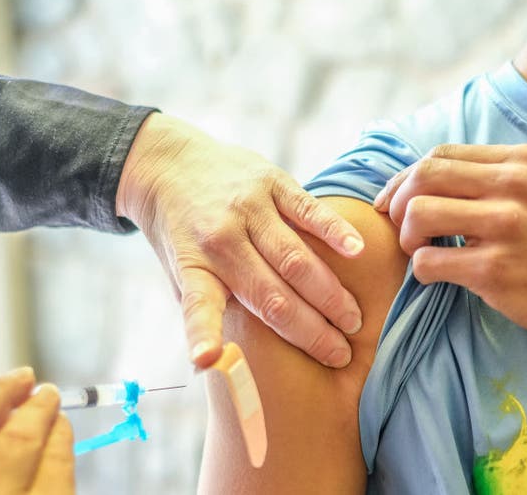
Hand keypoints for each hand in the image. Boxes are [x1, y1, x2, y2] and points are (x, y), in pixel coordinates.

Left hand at [117, 113, 365, 368]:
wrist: (169, 163)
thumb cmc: (181, 231)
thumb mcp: (178, 271)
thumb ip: (205, 307)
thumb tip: (223, 363)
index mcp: (192, 266)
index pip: (199, 307)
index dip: (205, 336)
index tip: (209, 362)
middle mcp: (220, 238)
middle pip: (273, 296)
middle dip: (312, 331)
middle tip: (340, 354)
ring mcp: (248, 208)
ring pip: (296, 260)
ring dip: (330, 295)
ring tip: (353, 320)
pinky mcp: (271, 182)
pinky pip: (308, 211)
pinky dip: (334, 231)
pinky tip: (356, 252)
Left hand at [373, 144, 526, 350]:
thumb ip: (500, 177)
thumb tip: (436, 177)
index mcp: (521, 161)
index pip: (441, 154)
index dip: (407, 177)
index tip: (395, 200)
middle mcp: (513, 185)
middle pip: (422, 176)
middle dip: (397, 203)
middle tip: (400, 228)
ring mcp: (505, 226)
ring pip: (417, 214)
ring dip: (407, 237)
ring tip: (421, 251)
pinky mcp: (495, 270)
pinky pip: (428, 262)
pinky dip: (421, 270)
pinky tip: (437, 276)